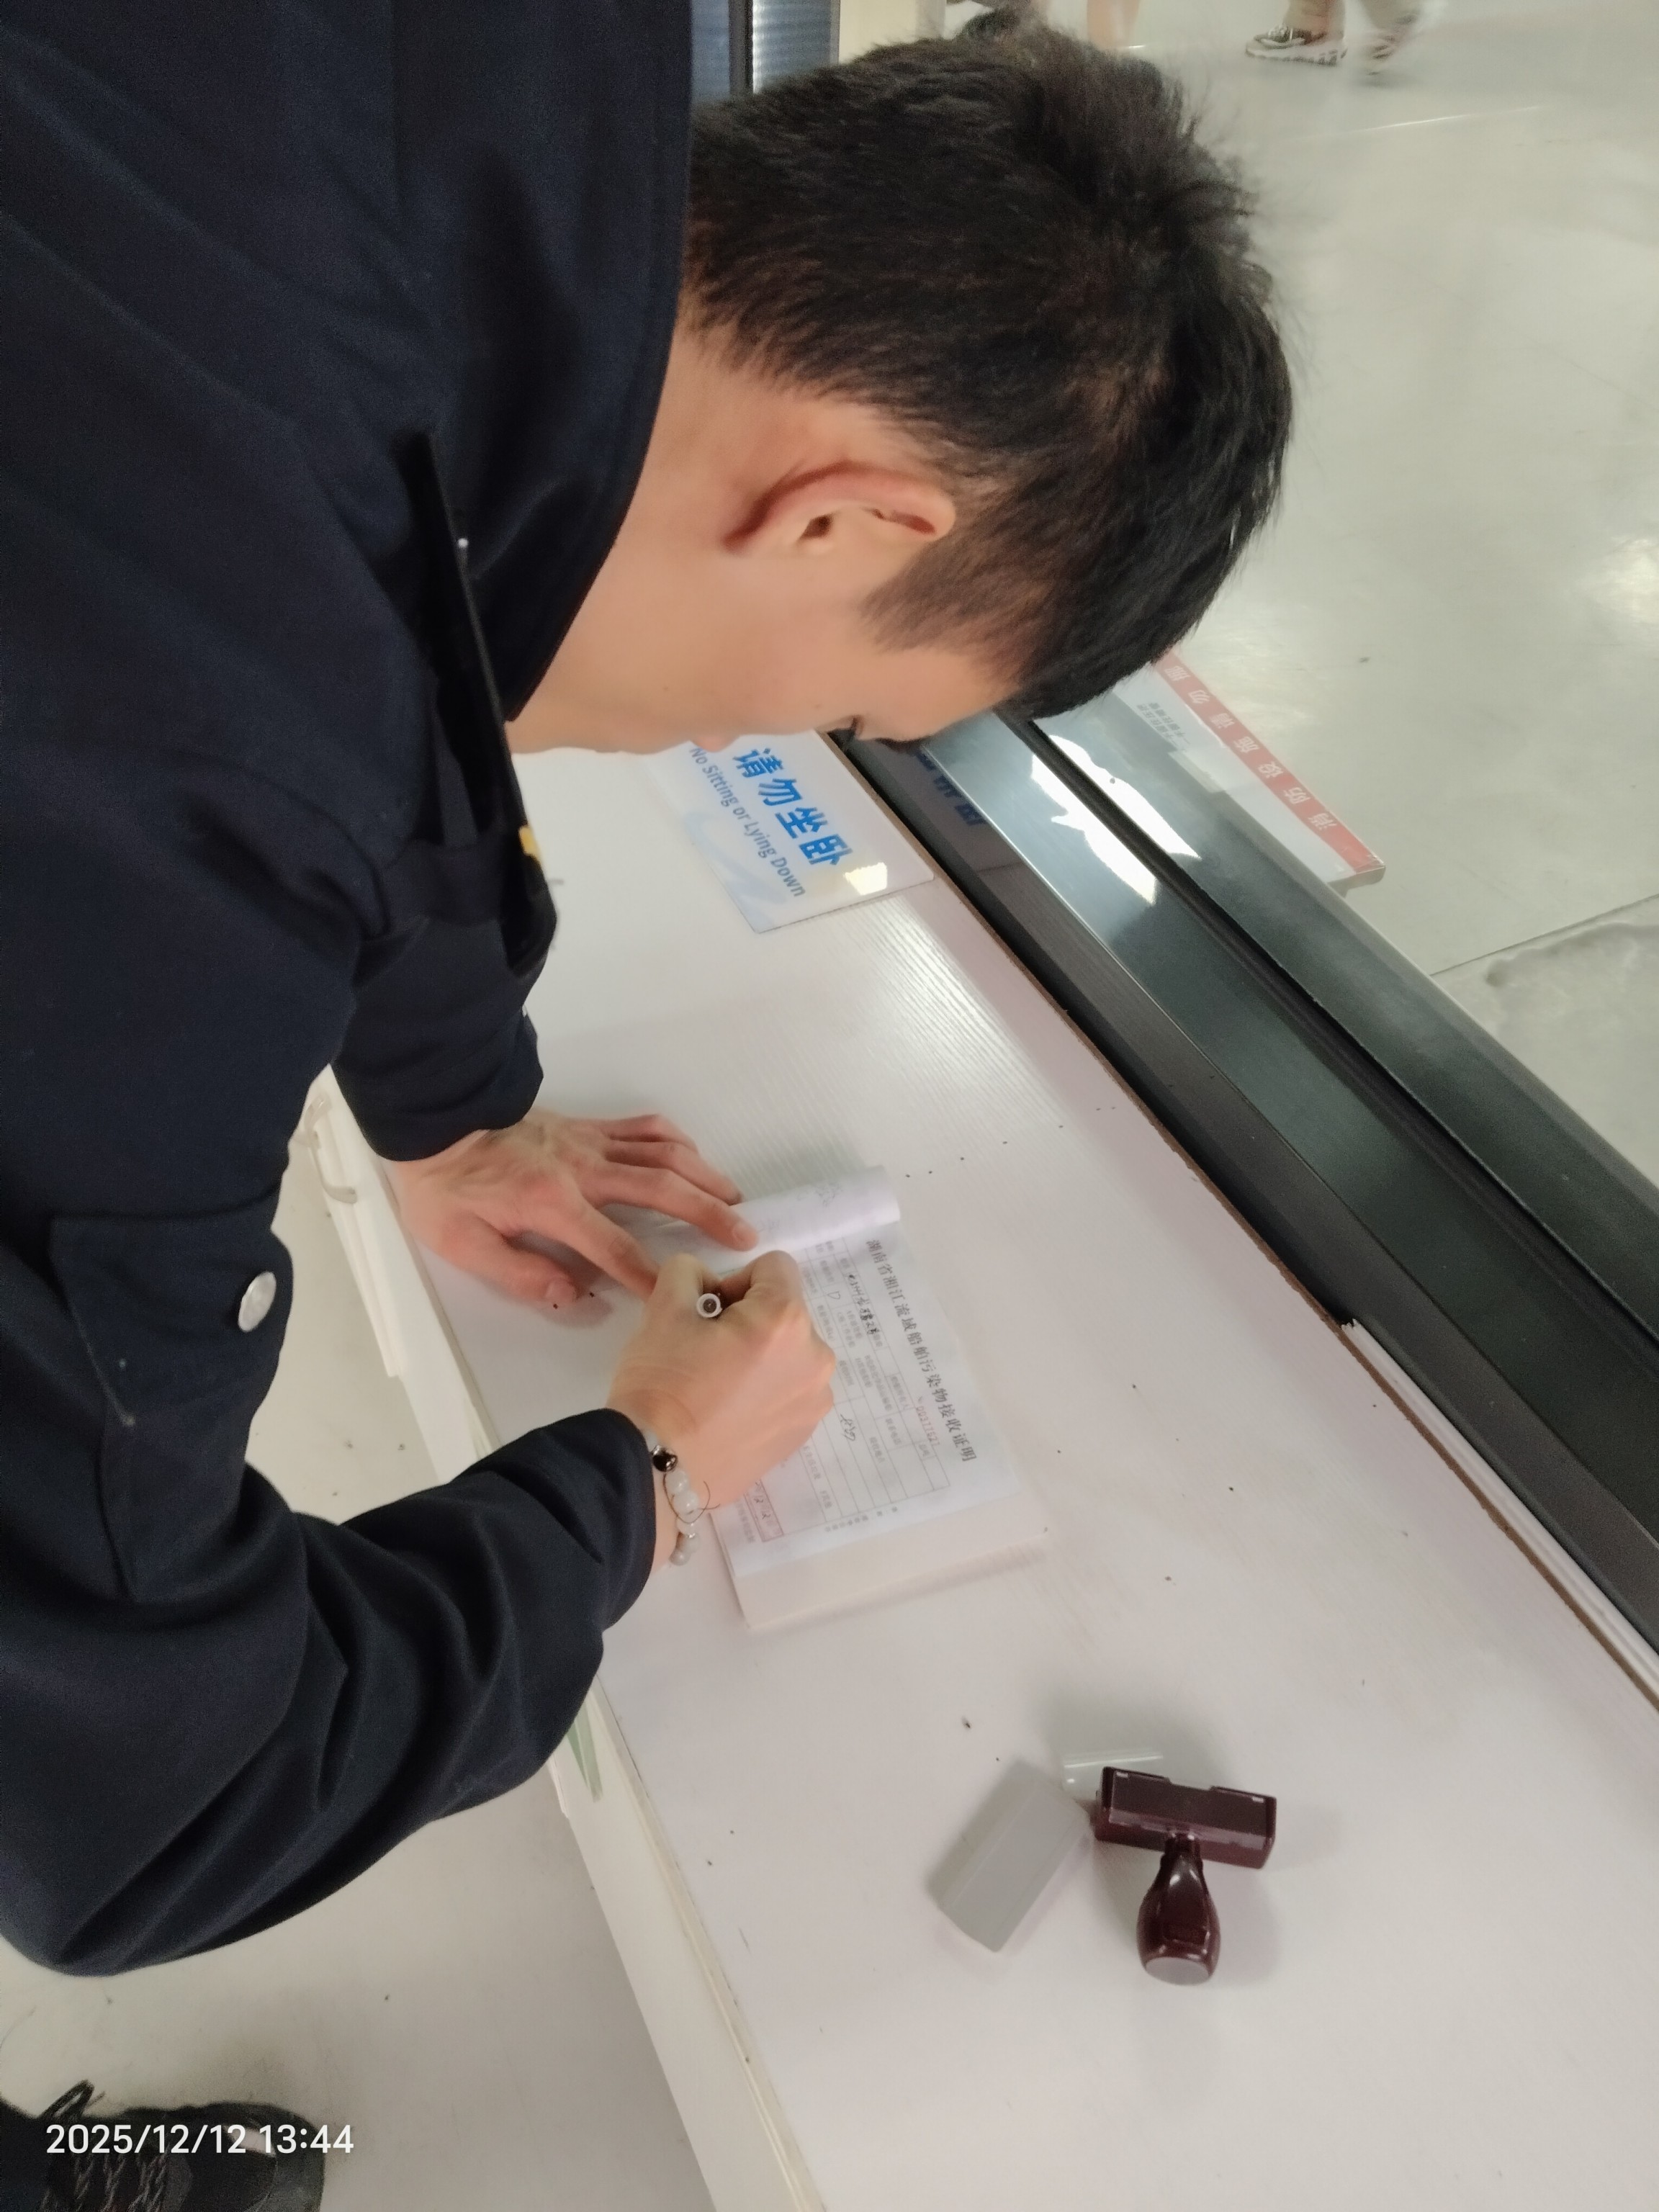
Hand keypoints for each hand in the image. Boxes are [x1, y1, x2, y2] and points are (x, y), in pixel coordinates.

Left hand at [387, 1108, 755, 1306]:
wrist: (433, 1118)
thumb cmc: (443, 1188)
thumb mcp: (462, 1244)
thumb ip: (520, 1273)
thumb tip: (572, 1298)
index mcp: (554, 1204)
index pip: (616, 1249)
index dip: (650, 1278)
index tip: (681, 1298)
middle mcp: (583, 1169)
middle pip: (660, 1189)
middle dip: (706, 1214)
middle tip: (743, 1236)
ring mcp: (588, 1142)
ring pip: (661, 1154)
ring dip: (702, 1175)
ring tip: (735, 1198)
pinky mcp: (584, 1126)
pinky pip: (640, 1127)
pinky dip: (673, 1139)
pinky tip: (692, 1154)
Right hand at [607, 1252, 836, 1564]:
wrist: (656, 1469)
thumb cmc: (661, 1384)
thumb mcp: (664, 1309)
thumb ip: (689, 1272)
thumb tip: (708, 1284)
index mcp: (787, 1320)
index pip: (774, 1267)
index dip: (735, 1280)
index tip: (706, 1313)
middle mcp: (816, 1358)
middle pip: (785, 1311)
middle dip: (749, 1319)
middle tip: (705, 1351)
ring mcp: (813, 1400)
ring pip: (788, 1352)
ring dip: (760, 1354)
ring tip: (716, 1383)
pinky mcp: (803, 1432)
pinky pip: (790, 1389)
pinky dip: (766, 1389)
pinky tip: (729, 1411)